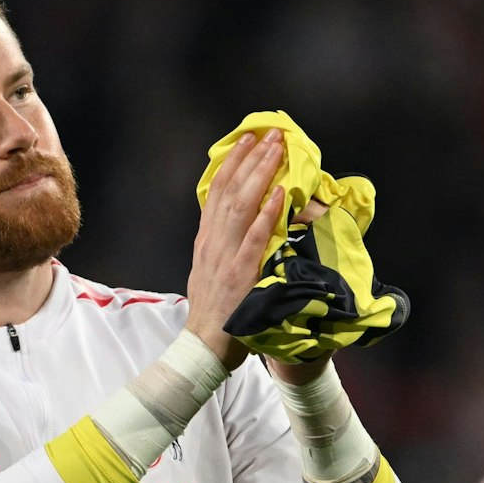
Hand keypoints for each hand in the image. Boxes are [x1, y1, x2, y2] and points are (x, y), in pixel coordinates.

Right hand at [186, 130, 286, 368]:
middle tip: (269, 134)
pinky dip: (267, 215)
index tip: (246, 141)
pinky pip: (255, 239)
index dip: (232, 164)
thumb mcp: (209, 272)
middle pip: (231, 191)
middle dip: (251, 160)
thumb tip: (237, 226)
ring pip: (242, 206)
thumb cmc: (214, 313)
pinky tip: (280, 195)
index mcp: (206, 241)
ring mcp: (225, 257)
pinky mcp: (240, 275)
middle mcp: (212, 243)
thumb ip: (221, 247)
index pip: (217, 193)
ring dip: (261, 175)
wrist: (203, 348)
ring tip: (276, 151)